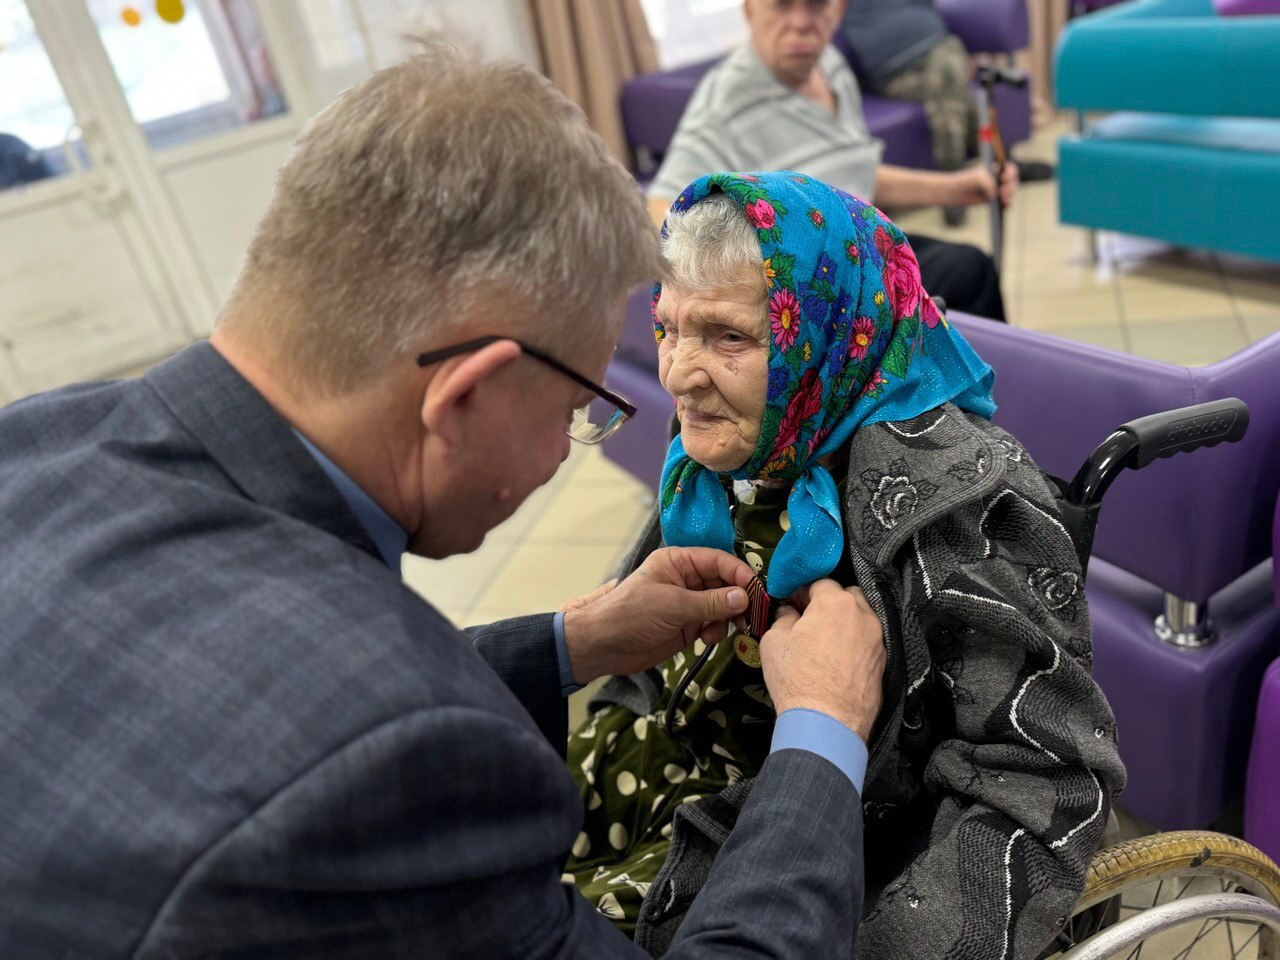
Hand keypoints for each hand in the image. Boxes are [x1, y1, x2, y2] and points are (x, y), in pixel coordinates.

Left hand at [561, 547, 752, 684]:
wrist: (604, 646)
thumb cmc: (630, 615)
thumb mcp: (672, 605)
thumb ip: (710, 602)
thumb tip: (743, 597)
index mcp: (678, 562)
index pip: (718, 560)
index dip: (739, 574)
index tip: (758, 590)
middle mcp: (686, 579)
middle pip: (724, 583)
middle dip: (739, 598)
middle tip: (753, 615)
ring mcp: (688, 603)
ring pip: (722, 605)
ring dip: (729, 617)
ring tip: (730, 629)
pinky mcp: (688, 625)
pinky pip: (713, 623)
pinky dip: (717, 630)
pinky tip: (708, 638)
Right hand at [759, 580, 885, 740]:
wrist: (826, 724)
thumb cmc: (797, 678)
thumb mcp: (774, 642)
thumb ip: (783, 619)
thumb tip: (789, 613)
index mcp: (835, 603)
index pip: (820, 582)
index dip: (803, 592)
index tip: (793, 604)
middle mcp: (863, 615)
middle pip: (848, 596)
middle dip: (830, 603)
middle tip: (811, 621)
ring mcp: (878, 640)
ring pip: (862, 620)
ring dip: (846, 624)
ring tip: (827, 643)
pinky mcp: (885, 664)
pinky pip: (868, 644)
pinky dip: (856, 646)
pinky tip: (840, 662)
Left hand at [945, 162, 1018, 207]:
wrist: (955, 192)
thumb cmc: (967, 181)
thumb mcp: (978, 178)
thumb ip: (987, 183)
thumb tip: (995, 195)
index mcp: (997, 170)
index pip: (1010, 170)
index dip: (1011, 173)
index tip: (1004, 178)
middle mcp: (999, 180)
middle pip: (1012, 182)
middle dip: (1010, 187)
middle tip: (1003, 191)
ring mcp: (997, 190)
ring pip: (1010, 193)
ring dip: (1009, 196)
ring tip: (1003, 199)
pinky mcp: (994, 201)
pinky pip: (1005, 204)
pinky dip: (1006, 205)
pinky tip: (1004, 206)